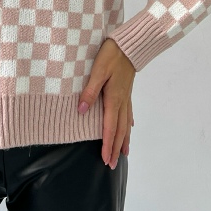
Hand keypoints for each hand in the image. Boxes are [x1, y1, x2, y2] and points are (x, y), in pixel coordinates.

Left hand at [78, 38, 135, 168]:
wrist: (129, 45)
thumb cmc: (111, 55)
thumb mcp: (97, 71)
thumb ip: (89, 91)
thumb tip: (81, 112)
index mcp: (113, 99)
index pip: (109, 127)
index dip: (107, 144)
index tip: (105, 160)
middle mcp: (121, 101)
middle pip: (119, 130)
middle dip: (115, 148)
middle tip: (112, 165)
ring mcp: (126, 97)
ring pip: (125, 123)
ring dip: (124, 139)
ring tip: (123, 153)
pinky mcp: (127, 91)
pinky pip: (128, 112)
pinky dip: (128, 123)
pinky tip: (129, 127)